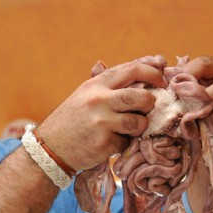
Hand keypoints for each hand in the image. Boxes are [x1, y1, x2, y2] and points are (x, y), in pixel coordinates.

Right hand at [35, 60, 166, 171]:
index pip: (132, 69)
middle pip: (141, 96)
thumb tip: (143, 64)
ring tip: (130, 128)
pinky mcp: (104, 143)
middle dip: (150, 103)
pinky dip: (124, 143)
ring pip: (138, 121)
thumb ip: (109, 82)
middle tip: (149, 108)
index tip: (162, 79)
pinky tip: (112, 142)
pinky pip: (127, 142)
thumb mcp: (84, 94)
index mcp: (96, 84)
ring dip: (140, 126)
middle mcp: (98, 100)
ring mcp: (101, 122)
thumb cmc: (71, 120)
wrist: (50, 148)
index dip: (152, 72)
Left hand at [181, 56, 212, 139]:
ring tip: (191, 128)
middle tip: (187, 111)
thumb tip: (163, 76)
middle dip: (205, 99)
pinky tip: (203, 135)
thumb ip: (179, 82)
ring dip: (209, 120)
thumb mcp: (191, 87)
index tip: (173, 88)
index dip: (188, 74)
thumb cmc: (199, 100)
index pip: (204, 64)